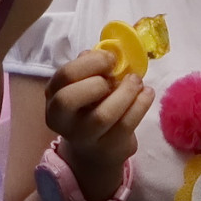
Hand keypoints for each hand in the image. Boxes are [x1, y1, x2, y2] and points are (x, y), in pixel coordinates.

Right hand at [44, 47, 152, 200]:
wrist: (95, 150)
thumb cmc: (90, 108)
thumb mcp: (83, 86)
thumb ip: (90, 68)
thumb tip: (106, 50)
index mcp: (53, 97)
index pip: (64, 76)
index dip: (90, 63)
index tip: (111, 58)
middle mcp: (62, 120)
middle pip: (69, 99)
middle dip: (97, 82)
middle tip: (117, 75)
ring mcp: (84, 138)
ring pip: (102, 115)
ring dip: (125, 93)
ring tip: (137, 82)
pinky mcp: (107, 149)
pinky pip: (125, 125)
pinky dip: (140, 105)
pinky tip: (146, 94)